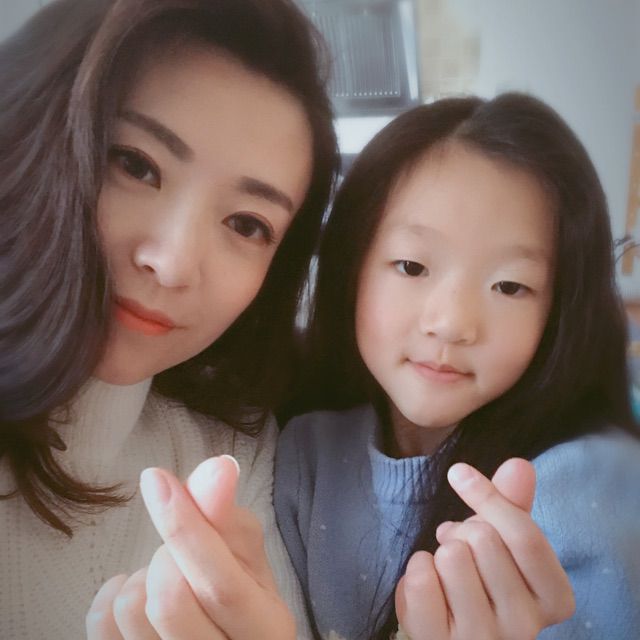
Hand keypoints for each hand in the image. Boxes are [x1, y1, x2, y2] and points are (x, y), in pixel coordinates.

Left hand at [86, 456, 295, 639]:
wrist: (226, 636)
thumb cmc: (240, 590)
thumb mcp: (246, 553)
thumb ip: (227, 514)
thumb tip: (219, 466)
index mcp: (265, 628)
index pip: (219, 584)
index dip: (185, 528)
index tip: (156, 478)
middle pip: (170, 600)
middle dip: (169, 554)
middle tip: (183, 553)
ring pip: (132, 610)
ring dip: (144, 574)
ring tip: (167, 575)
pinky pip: (101, 623)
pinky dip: (112, 593)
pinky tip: (138, 590)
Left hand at [395, 459, 574, 639]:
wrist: (449, 629)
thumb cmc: (481, 579)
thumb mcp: (502, 542)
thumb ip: (512, 504)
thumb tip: (520, 465)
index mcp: (553, 598)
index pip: (526, 536)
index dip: (489, 497)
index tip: (459, 472)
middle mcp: (526, 627)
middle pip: (484, 540)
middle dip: (462, 532)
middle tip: (460, 549)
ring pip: (451, 557)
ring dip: (439, 552)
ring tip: (446, 571)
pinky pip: (421, 581)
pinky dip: (416, 569)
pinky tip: (427, 585)